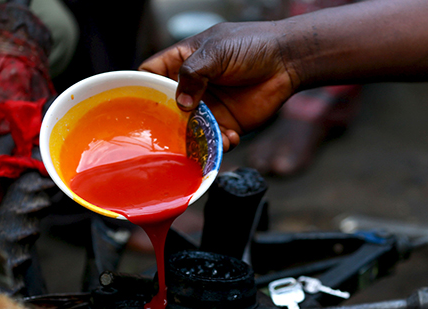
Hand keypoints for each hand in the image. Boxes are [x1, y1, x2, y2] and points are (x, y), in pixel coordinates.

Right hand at [139, 21, 297, 150]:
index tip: (140, 104)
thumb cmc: (251, 45)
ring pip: (190, 130)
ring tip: (209, 138)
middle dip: (168, 123)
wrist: (287, 60)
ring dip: (196, 138)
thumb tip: (181, 104)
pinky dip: (219, 143)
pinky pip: (216, 139)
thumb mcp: (216, 52)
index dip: (144, 88)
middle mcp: (193, 88)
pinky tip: (230, 137)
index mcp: (183, 63)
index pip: (152, 75)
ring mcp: (209, 107)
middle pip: (167, 110)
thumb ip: (193, 73)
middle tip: (172, 133)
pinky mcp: (228, 122)